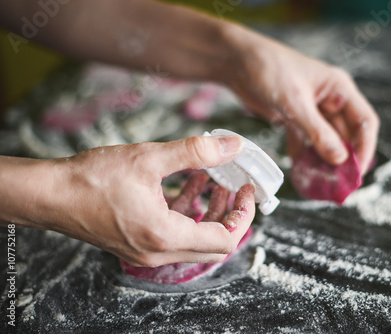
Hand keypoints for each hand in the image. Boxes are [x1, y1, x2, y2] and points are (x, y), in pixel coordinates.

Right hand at [46, 135, 254, 266]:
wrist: (50, 195)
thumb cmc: (93, 179)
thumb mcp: (149, 158)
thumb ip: (196, 151)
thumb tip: (233, 145)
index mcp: (166, 236)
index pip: (226, 238)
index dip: (243, 214)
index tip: (247, 189)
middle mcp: (159, 252)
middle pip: (213, 244)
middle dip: (229, 214)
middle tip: (234, 186)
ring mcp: (147, 252)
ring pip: (194, 240)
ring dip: (208, 212)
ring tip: (213, 181)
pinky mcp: (137, 244)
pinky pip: (174, 236)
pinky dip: (186, 213)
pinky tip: (188, 185)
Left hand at [222, 27, 379, 173]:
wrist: (236, 61)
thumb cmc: (269, 70)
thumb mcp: (294, 102)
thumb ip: (317, 131)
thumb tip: (340, 159)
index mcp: (339, 89)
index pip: (365, 122)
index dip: (365, 148)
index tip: (357, 173)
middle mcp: (330, 100)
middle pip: (346, 135)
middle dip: (343, 160)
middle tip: (337, 185)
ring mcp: (312, 110)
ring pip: (326, 141)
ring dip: (324, 161)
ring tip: (320, 182)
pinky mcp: (295, 118)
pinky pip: (306, 141)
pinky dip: (304, 155)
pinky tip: (301, 171)